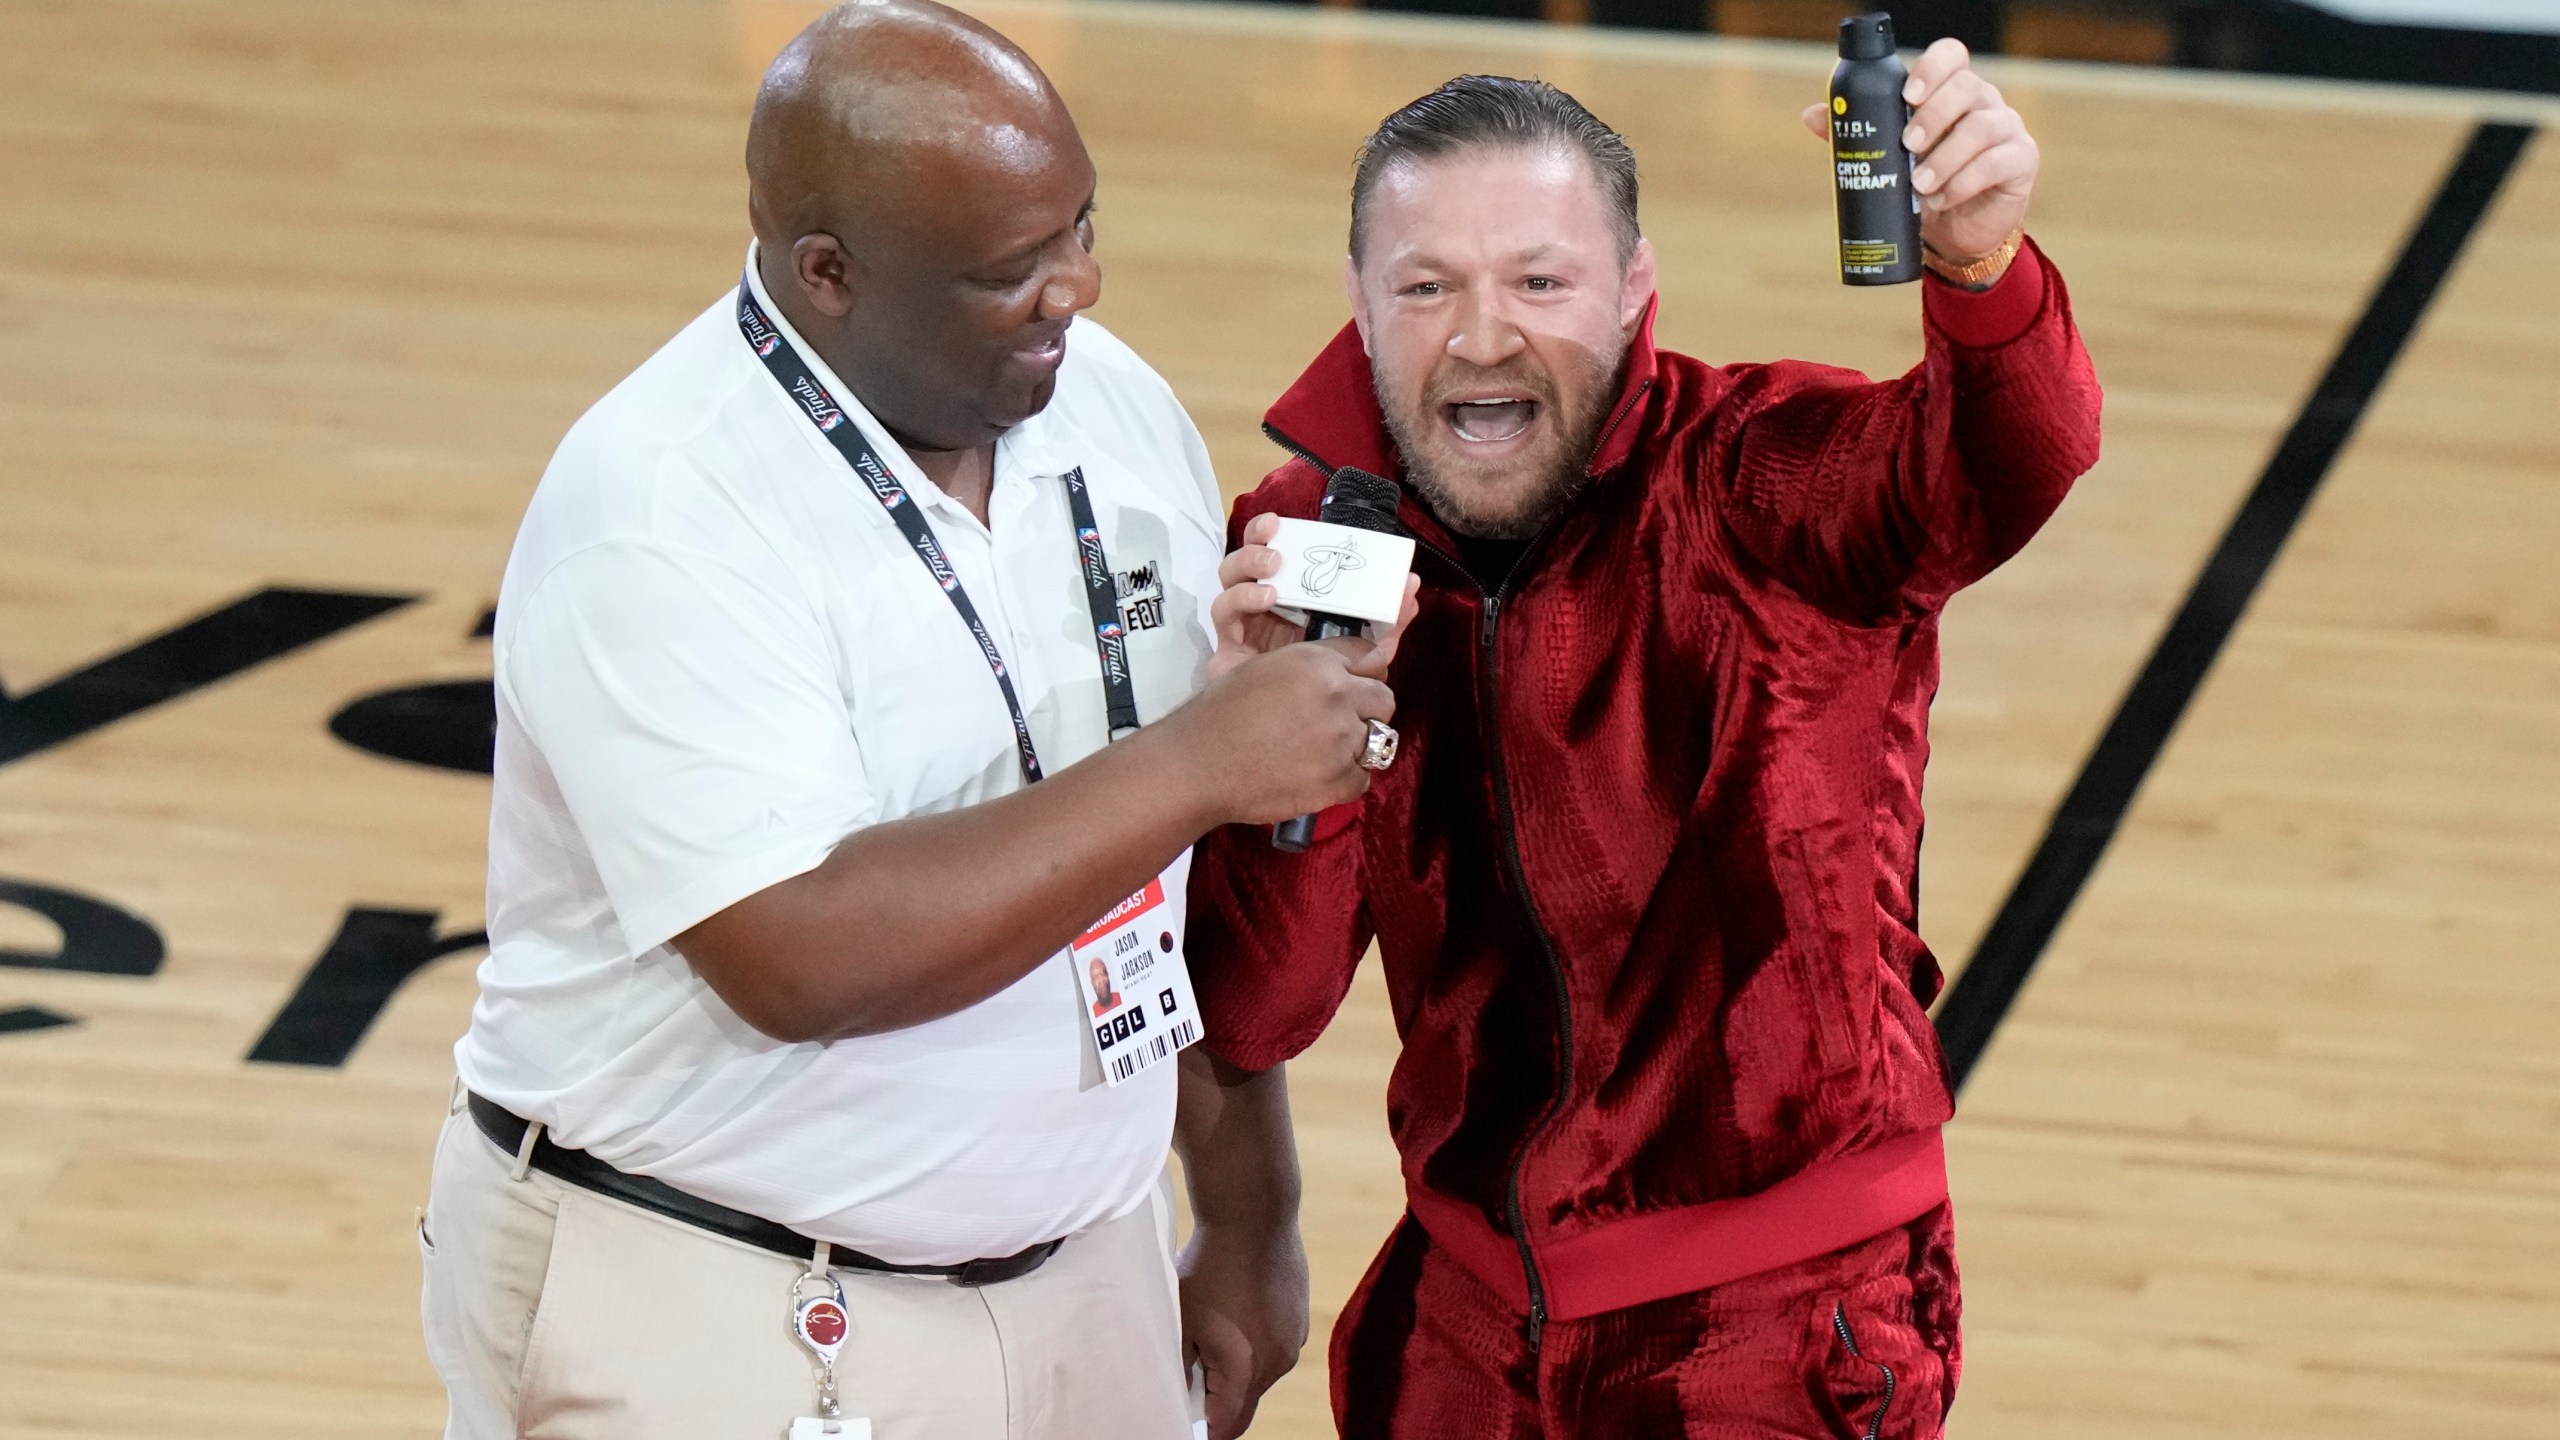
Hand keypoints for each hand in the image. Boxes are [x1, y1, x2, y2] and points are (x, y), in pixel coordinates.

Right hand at [1170, 636, 1395, 824]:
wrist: (1198, 765)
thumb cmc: (1221, 715)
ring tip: (1324, 753)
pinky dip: (1344, 780)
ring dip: (1357, 746)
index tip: (1353, 688)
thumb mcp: (1265, 668)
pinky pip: (1363, 778)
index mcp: (1317, 662)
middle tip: (1340, 724)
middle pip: (1383, 699)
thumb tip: (1345, 675)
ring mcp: (1341, 739)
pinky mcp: (1338, 779)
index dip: (1361, 675)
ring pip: (1379, 739)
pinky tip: (1316, 776)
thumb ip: (1310, 667)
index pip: (1370, 658)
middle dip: (1367, 710)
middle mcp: (1336, 695)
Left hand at [1180, 1217, 1308, 1439]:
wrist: (1253, 1212)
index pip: (1228, 1426)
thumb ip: (1184, 1366)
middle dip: (1218, 1391)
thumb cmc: (1210, 1266)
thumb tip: (1184, 1391)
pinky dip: (1254, 1336)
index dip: (1204, 1428)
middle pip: (1246, 1398)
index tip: (1185, 1417)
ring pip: (1261, 1368)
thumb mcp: (1185, 1320)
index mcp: (1250, 1370)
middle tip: (1191, 1361)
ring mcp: (1296, 1336)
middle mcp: (1281, 1360)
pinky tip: (1235, 1302)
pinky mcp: (1301, 1313)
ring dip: (1238, 1361)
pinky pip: (1274, 1341)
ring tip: (1213, 1322)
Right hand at [1212, 511, 1421, 682]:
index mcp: (1291, 602)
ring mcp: (1243, 625)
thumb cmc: (1320, 697)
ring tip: (1273, 567)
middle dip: (1254, 540)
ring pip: (1228, 578)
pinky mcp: (1228, 648)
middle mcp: (1263, 607)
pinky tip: (1266, 599)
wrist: (1294, 743)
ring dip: (1247, 563)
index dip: (1269, 533)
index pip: (1276, 555)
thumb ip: (1385, 626)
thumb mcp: (1361, 657)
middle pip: (1247, 558)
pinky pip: (1223, 614)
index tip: (1279, 520)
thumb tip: (1410, 587)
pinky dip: (1241, 599)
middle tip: (1275, 539)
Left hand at [1800, 38, 2036, 262]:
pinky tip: (1941, 200)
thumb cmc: (1922, 185)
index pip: (1951, 56)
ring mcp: (2007, 129)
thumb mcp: (1890, 160)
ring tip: (1918, 185)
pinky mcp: (2021, 161)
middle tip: (1906, 146)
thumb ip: (1860, 134)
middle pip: (1966, 87)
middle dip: (1933, 116)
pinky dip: (1965, 182)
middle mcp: (1983, 102)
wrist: (1956, 233)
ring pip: (1982, 127)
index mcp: (1951, 92)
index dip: (1932, 68)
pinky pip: (1998, 162)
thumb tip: (1812, 115)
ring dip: (1945, 157)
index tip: (1907, 95)